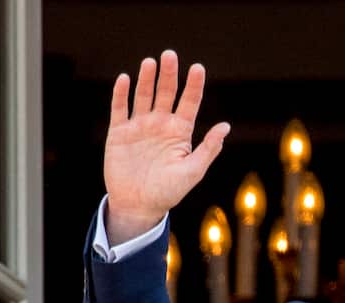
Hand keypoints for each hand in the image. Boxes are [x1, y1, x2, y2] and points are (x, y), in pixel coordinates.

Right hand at [104, 49, 229, 243]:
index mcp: (181, 132)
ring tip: (151, 62)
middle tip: (171, 55)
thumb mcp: (193, 171)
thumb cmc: (169, 191)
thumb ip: (208, 149)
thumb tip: (226, 127)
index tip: (198, 68)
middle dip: (169, 75)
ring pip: (143, 96)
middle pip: (166, 93)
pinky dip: (121, 94)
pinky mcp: (119, 132)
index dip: (194, 85)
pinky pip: (119, 108)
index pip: (189, 102)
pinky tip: (124, 78)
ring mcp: (140, 126)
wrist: (139, 205)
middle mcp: (161, 124)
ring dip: (147, 79)